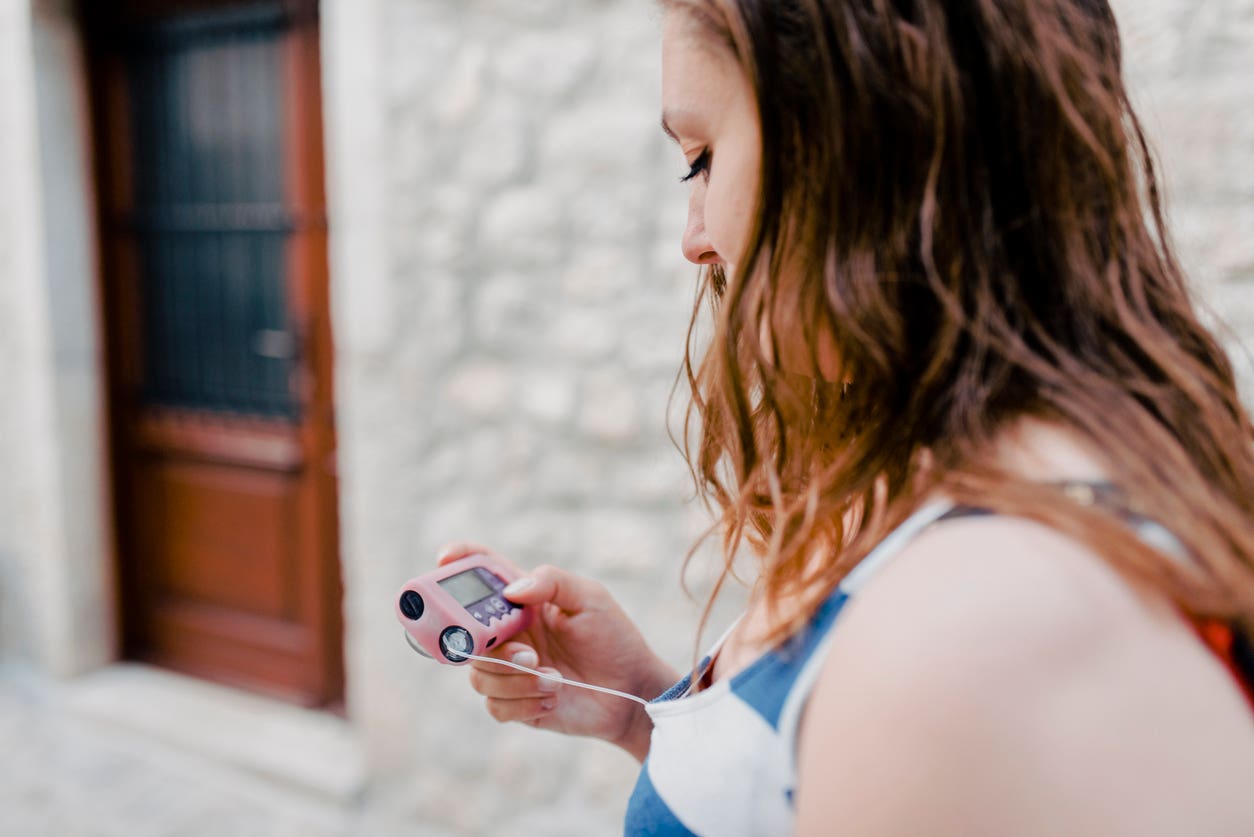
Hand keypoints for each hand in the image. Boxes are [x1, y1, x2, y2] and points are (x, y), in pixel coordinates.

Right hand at [436, 543, 676, 760]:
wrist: (631, 691)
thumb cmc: (613, 638)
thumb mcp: (589, 598)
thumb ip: (551, 582)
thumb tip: (511, 591)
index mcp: (523, 601)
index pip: (483, 575)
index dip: (460, 561)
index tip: (445, 557)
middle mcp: (509, 633)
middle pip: (464, 631)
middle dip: (483, 643)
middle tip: (525, 652)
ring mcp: (509, 669)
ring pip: (480, 673)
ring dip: (516, 678)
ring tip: (555, 679)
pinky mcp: (515, 703)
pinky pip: (495, 705)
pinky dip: (524, 703)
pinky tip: (554, 698)